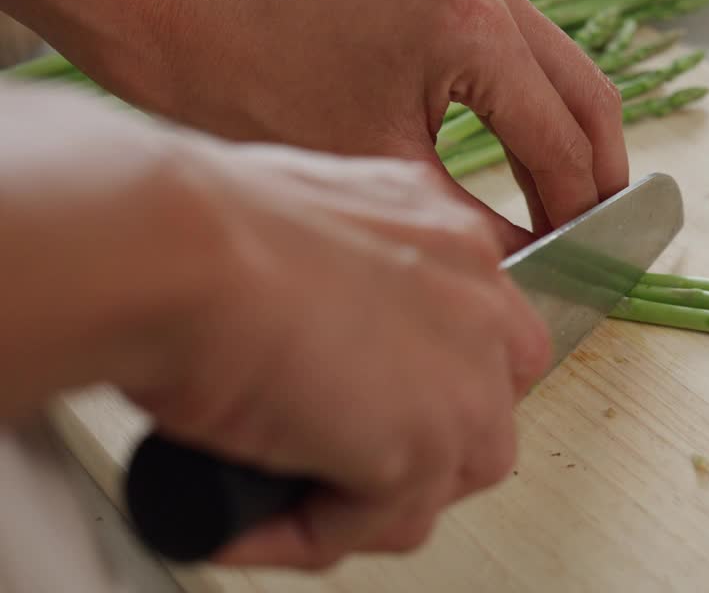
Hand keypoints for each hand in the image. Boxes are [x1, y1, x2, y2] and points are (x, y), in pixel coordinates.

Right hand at [0, 80, 550, 568]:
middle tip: (342, 459)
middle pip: (487, 407)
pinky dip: (313, 531)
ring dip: (370, 502)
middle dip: (424, 448)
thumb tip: (313, 337)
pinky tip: (251, 520)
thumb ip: (341, 278)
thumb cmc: (197, 228)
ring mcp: (464, 378)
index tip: (381, 399)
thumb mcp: (301, 225)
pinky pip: (384, 520)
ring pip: (447, 477)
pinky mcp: (425, 448)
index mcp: (445, 235)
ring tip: (285, 498)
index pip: (487, 326)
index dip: (438, 377)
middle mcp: (474, 300)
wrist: (174, 255)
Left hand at [141, 0, 626, 243]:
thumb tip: (539, 265)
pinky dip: (538, 113)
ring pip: (568, 73)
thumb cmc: (260, 96)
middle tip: (596, 239)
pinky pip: (530, 58)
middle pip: (588, 95)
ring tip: (568, 212)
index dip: (579, 211)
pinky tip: (532, 165)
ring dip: (572, 144)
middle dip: (597, 174)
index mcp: (472, 28)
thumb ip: (478, 223)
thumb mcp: (384, 175)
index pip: (562, 139)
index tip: (584, 260)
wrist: (194, 34)